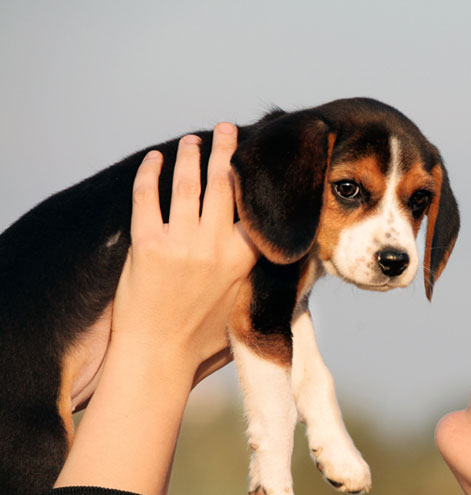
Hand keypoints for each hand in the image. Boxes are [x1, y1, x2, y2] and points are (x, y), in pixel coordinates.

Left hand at [111, 123, 257, 379]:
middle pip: (223, 183)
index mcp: (247, 259)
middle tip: (227, 128)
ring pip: (187, 184)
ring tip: (194, 140)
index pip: (254, 206)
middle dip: (226, 150)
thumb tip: (292, 271)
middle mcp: (216, 246)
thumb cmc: (206, 343)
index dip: (256, 179)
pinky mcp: (146, 246)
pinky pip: (147, 197)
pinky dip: (150, 173)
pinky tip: (155, 159)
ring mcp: (180, 243)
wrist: (159, 359)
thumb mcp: (248, 309)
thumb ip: (264, 282)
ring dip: (191, 155)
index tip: (260, 160)